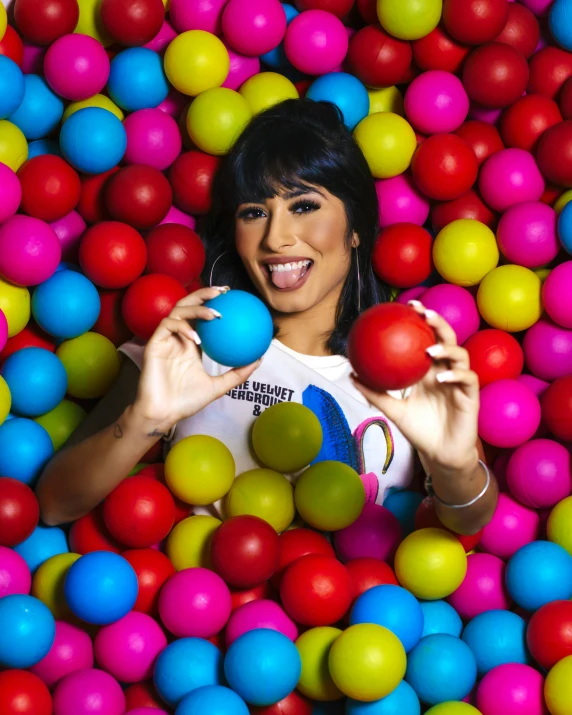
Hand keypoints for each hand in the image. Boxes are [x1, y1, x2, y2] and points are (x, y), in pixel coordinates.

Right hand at [134, 287, 261, 430]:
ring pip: (178, 311)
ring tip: (215, 314)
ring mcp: (165, 339)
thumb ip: (238, 373)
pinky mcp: (153, 344)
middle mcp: (178, 337)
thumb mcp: (219, 386)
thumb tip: (260, 359)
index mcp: (191, 343)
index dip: (213, 302)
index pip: (201, 316)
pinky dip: (183, 328)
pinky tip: (197, 338)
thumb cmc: (187, 401)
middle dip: (205, 294)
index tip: (231, 296)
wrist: (164, 413)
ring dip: (197, 309)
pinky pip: (167, 326)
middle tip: (224, 292)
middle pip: (189, 305)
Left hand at [351, 300, 479, 471]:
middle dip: (438, 322)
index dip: (422, 320)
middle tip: (423, 313)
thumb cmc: (419, 430)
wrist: (440, 454)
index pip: (427, 338)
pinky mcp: (471, 396)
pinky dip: (455, 376)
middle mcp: (446, 371)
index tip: (408, 305)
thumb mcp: (393, 410)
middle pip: (447, 339)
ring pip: (461, 355)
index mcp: (429, 370)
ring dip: (446, 349)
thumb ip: (375, 393)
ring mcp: (460, 382)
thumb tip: (351, 375)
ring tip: (430, 350)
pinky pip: (467, 380)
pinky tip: (442, 378)